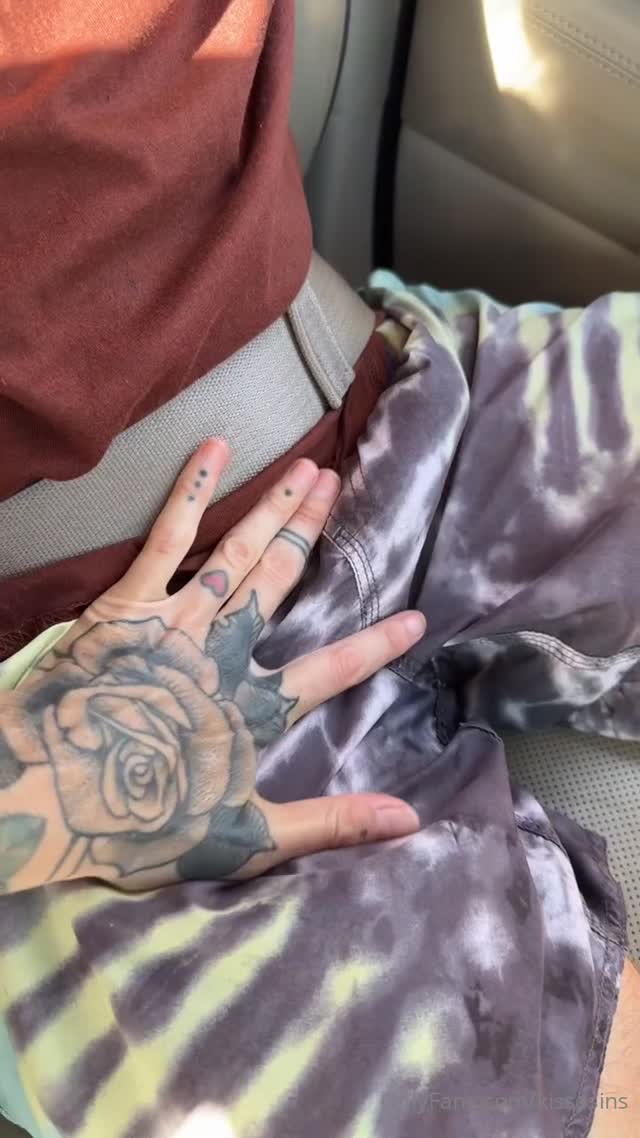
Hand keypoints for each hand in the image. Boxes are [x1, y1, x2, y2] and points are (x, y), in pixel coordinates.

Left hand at [2, 440, 424, 891]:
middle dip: (312, 535)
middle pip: (279, 584)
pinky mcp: (128, 604)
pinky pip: (168, 538)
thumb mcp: (246, 841)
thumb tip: (409, 818)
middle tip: (342, 486)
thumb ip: (330, 824)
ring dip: (275, 509)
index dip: (375, 646)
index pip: (330, 670)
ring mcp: (178, 621)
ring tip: (307, 468)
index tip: (416, 619)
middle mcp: (224, 653)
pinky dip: (194, 492)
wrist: (43, 797)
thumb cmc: (140, 825)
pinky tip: (215, 450)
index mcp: (253, 708)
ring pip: (238, 553)